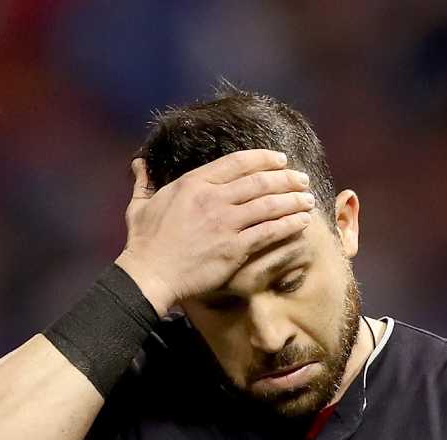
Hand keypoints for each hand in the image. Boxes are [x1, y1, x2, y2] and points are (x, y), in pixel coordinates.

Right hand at [114, 150, 314, 312]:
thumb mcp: (139, 205)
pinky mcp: (234, 248)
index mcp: (193, 183)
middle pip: (259, 181)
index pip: (236, 162)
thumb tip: (138, 163)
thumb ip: (144, 182)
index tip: (280, 160)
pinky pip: (269, 232)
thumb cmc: (143, 242)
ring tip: (308, 199)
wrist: (150, 274)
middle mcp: (212, 198)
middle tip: (303, 179)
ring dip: (292, 201)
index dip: (263, 159)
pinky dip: (288, 225)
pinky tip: (302, 223)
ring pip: (268, 205)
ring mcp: (225, 223)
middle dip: (286, 178)